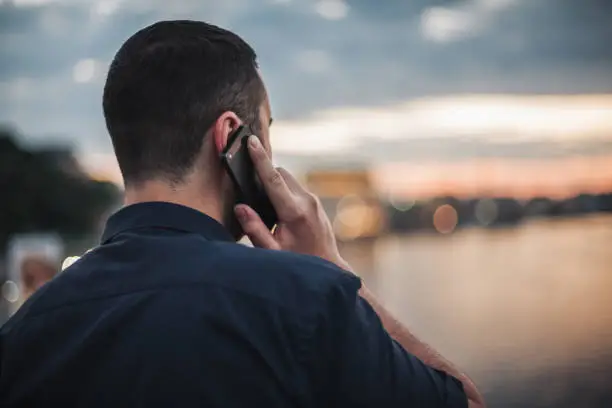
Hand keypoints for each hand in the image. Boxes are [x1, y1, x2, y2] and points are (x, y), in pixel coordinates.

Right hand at [234, 136, 350, 270]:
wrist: (328, 268)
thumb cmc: (299, 262)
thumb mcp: (272, 251)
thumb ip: (255, 229)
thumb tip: (240, 207)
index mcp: (295, 212)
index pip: (273, 179)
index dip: (260, 159)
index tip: (251, 141)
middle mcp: (307, 201)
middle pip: (281, 173)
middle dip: (266, 175)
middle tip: (253, 191)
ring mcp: (314, 201)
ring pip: (288, 180)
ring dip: (275, 186)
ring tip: (268, 209)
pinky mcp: (315, 203)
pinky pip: (295, 188)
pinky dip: (283, 193)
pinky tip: (279, 213)